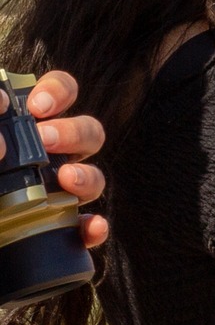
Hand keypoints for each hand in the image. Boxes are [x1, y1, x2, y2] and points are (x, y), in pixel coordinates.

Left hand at [5, 72, 107, 249]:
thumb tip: (2, 131)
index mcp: (25, 130)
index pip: (59, 94)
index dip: (59, 91)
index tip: (36, 107)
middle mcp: (46, 158)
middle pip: (87, 133)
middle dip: (72, 132)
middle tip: (44, 140)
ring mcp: (55, 195)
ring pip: (94, 177)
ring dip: (87, 175)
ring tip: (66, 179)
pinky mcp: (58, 233)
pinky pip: (88, 228)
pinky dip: (94, 226)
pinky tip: (90, 227)